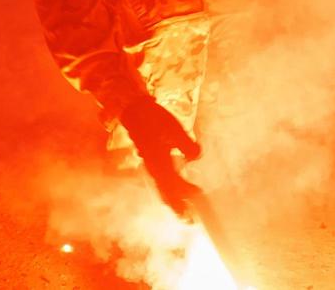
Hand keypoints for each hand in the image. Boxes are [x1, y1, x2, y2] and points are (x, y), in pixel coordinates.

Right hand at [118, 96, 201, 215]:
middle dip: (177, 208)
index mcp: (159, 162)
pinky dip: (169, 194)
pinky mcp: (153, 165)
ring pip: (163, 191)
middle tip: (190, 222)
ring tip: (184, 215)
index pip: (174, 184)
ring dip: (173, 203)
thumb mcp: (174, 129)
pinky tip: (175, 196)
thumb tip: (195, 159)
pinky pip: (161, 185)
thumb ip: (186, 145)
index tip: (198, 196)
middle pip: (166, 194)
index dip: (186, 192)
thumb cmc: (155, 120)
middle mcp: (154, 169)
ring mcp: (152, 168)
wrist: (136, 112)